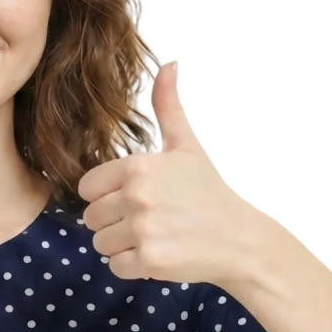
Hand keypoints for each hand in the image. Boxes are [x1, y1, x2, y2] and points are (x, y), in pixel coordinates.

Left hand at [76, 59, 267, 288]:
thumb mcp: (189, 146)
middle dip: (113, 223)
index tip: (134, 199)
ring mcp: (143, 229)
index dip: (107, 196)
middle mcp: (137, 195)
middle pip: (91, 218)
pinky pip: (116, 268)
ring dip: (122, 246)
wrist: (244, 238)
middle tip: (148, 222)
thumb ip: (170, 107)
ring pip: (101, 244)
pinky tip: (159, 256)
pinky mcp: (150, 260)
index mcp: (139, 166)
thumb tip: (170, 63)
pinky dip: (134, 267)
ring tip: (155, 237)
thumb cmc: (211, 191)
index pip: (87, 188)